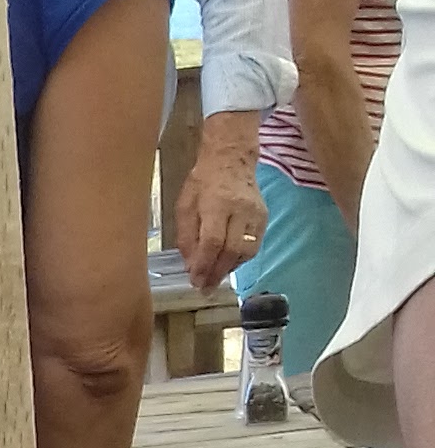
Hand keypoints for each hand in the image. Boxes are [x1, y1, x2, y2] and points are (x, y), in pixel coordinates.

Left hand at [174, 130, 267, 294]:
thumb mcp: (184, 207)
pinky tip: (228, 261)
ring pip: (246, 251)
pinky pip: (255, 246)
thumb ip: (186, 237)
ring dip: (229, 267)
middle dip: (217, 273)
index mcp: (217, 204)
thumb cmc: (202, 183)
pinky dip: (240, 258)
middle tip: (205, 287)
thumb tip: (192, 267)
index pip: (213, 242)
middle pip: (231, 250)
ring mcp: (256, 214)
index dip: (204, 265)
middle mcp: (240, 210)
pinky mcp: (264, 217)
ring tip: (215, 274)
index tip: (196, 282)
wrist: (230, 160)